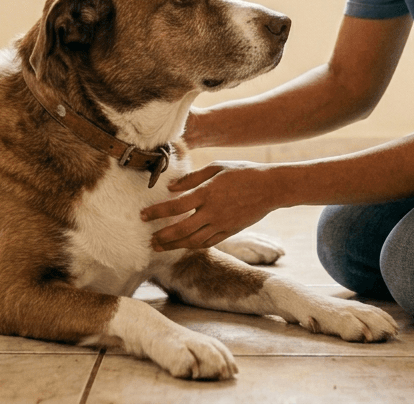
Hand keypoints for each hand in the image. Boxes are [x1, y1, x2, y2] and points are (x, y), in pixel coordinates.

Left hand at [140, 161, 282, 250]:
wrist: (271, 187)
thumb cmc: (243, 172)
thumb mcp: (216, 167)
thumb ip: (192, 178)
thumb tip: (171, 187)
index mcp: (207, 192)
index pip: (176, 206)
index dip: (157, 212)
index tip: (142, 216)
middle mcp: (213, 211)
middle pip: (182, 229)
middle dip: (163, 236)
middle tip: (149, 240)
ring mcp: (222, 224)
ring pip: (194, 240)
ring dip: (174, 245)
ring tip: (160, 247)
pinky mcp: (230, 231)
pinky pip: (208, 243)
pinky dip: (193, 245)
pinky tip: (183, 245)